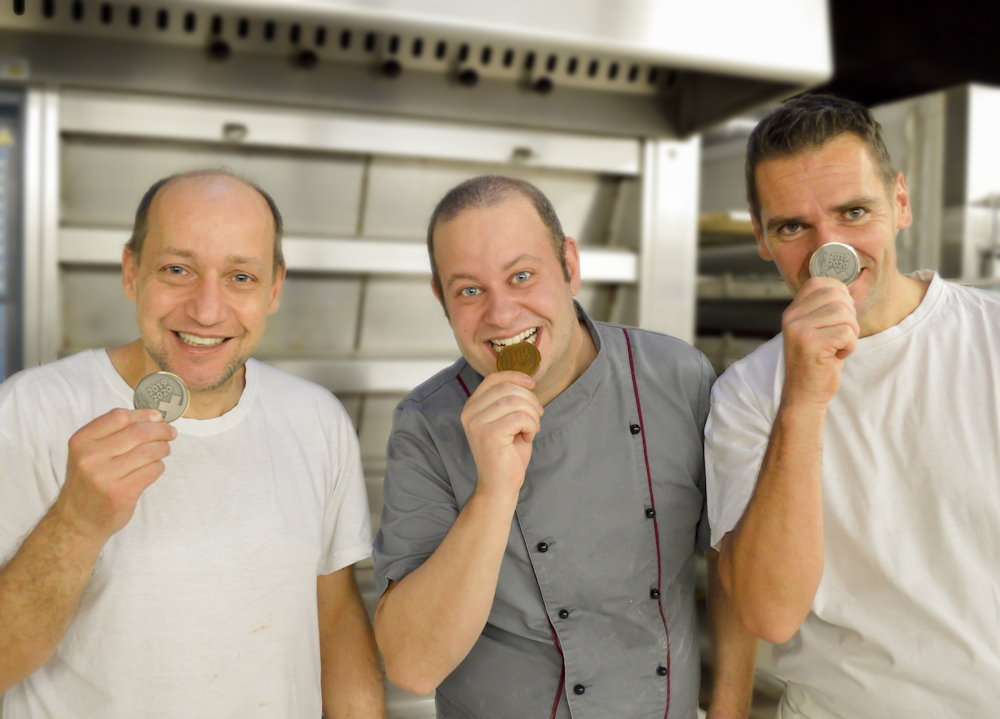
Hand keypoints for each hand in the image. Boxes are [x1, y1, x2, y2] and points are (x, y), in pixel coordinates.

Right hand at [52, 408, 176, 541]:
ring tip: (164, 450)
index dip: (143, 415)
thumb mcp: (89, 452)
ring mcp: (104, 476)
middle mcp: (90, 457)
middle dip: (161, 430)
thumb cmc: (90, 481)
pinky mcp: (120, 493)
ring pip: (149, 451)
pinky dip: (159, 466)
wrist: (78, 520)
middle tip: (171, 433)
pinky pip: (152, 470)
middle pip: (138, 432)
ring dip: (163, 448)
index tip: (158, 417)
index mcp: (81, 441)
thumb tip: (155, 417)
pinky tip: (154, 468)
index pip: (119, 417)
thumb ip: (114, 433)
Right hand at [461, 371, 542, 500]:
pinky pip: (520, 417)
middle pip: (507, 388)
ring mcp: (477, 423)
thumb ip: (509, 400)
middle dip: (530, 400)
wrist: (500, 485)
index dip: (516, 376)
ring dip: (532, 415)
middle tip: (537, 417)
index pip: (493, 378)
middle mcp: (469, 413)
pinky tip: (527, 437)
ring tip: (531, 429)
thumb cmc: (507, 453)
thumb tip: (526, 379)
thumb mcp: (507, 420)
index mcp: (471, 407)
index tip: (532, 384)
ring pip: (516, 402)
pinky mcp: (489, 434)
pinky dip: (531, 426)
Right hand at [781, 277, 859, 405]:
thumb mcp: (814, 330)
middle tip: (840, 335)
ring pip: (844, 314)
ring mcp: (799, 330)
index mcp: (792, 311)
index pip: (820, 282)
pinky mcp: (811, 344)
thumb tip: (846, 288)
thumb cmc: (817, 362)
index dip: (839, 294)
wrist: (804, 394)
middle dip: (849, 315)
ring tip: (837, 346)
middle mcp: (792, 317)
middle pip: (836, 295)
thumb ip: (823, 309)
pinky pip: (847, 333)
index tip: (839, 317)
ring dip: (851, 332)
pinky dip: (850, 346)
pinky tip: (837, 356)